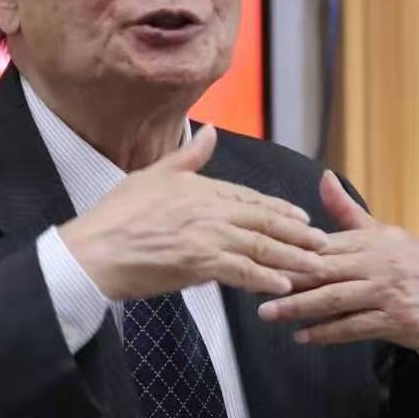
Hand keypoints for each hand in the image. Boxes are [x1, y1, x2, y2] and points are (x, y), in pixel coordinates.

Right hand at [60, 125, 327, 301]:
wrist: (94, 251)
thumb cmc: (116, 216)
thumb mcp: (152, 175)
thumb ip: (187, 156)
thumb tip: (210, 131)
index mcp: (200, 187)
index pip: (250, 198)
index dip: (280, 209)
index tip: (303, 218)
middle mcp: (210, 208)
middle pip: (265, 221)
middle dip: (298, 234)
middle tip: (324, 244)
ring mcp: (207, 236)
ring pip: (261, 246)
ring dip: (292, 258)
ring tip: (315, 267)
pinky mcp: (200, 263)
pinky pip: (242, 271)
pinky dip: (266, 278)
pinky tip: (284, 286)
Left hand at [258, 170, 418, 351]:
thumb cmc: (418, 269)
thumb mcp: (387, 237)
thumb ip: (349, 213)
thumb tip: (324, 177)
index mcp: (372, 241)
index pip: (322, 244)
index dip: (288, 250)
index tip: (258, 253)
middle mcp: (379, 263)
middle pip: (323, 270)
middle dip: (285, 278)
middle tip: (251, 284)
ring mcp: (388, 292)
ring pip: (334, 299)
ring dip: (299, 308)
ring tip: (268, 313)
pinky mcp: (396, 319)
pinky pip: (354, 327)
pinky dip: (326, 333)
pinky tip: (302, 336)